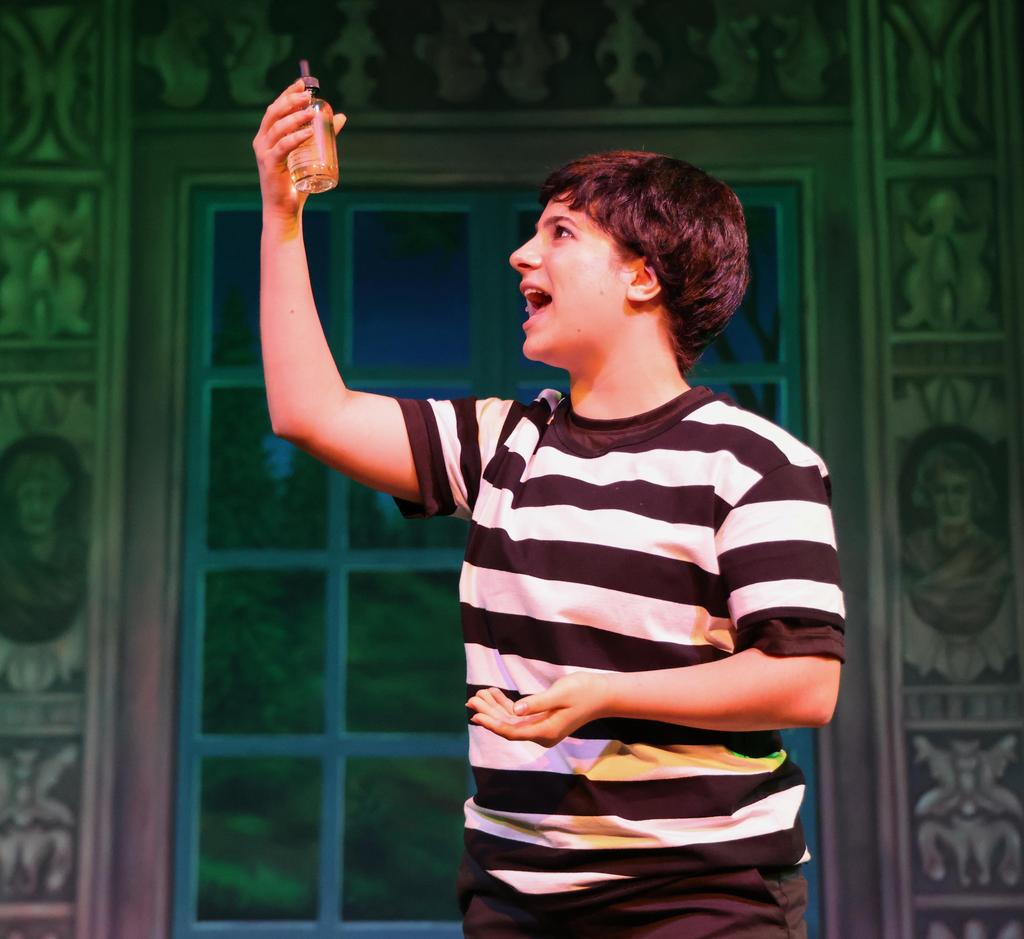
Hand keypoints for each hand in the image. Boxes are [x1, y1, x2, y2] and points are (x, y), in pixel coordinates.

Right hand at [252, 79, 346, 219]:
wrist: (285, 210)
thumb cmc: (296, 183)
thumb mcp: (310, 154)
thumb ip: (323, 135)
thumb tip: (340, 117)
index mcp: (268, 136)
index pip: (276, 108)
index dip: (288, 93)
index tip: (303, 83)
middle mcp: (262, 141)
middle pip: (274, 113)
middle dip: (290, 100)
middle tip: (307, 94)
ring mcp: (264, 153)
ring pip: (278, 128)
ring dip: (295, 117)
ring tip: (311, 112)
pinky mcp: (270, 165)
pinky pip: (282, 147)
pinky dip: (295, 138)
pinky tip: (308, 132)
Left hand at [466, 673, 609, 747]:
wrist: (602, 694)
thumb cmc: (583, 691)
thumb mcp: (560, 694)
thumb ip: (537, 703)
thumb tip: (516, 710)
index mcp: (545, 732)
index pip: (512, 731)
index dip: (492, 724)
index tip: (476, 715)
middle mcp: (541, 733)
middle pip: (508, 726)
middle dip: (489, 713)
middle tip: (471, 699)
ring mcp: (541, 727)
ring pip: (511, 720)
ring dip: (495, 707)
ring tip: (478, 694)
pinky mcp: (542, 719)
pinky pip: (519, 714)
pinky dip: (506, 704)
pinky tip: (494, 693)